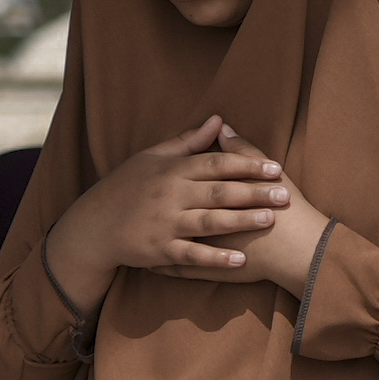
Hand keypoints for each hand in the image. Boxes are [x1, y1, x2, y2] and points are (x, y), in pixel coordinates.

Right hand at [43, 122, 296, 307]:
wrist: (94, 225)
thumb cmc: (125, 187)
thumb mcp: (152, 157)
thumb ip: (188, 141)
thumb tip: (219, 120)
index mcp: (171, 170)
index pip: (215, 163)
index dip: (246, 164)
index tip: (274, 167)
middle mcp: (170, 195)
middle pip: (218, 192)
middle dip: (253, 193)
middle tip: (284, 194)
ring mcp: (165, 224)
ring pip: (210, 222)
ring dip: (242, 222)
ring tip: (271, 220)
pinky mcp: (160, 250)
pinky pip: (192, 254)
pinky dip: (215, 258)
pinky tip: (239, 260)